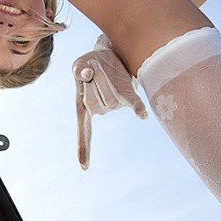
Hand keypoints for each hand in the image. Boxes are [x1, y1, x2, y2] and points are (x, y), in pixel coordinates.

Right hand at [74, 35, 147, 169]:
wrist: (110, 53)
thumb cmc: (90, 63)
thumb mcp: (78, 64)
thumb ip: (78, 70)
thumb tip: (87, 75)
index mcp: (83, 107)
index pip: (84, 131)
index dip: (84, 147)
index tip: (85, 167)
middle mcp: (100, 109)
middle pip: (95, 101)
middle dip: (92, 80)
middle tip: (92, 66)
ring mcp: (116, 103)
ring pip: (110, 96)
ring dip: (103, 77)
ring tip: (100, 66)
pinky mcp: (128, 93)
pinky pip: (134, 103)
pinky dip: (138, 109)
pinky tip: (143, 115)